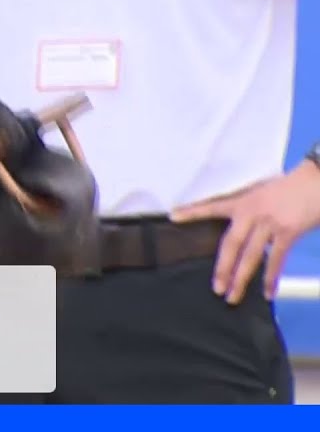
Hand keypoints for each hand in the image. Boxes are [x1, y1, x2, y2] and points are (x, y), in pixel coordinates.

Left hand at [170, 163, 319, 303]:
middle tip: (215, 288)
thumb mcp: (261, 193)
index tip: (173, 216)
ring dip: (241, 278)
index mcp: (242, 201)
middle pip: (231, 244)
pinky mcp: (287, 233)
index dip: (193, 211)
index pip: (212, 206)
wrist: (316, 182)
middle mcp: (251, 213)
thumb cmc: (289, 187)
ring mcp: (269, 224)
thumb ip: (249, 211)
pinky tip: (267, 293)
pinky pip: (277, 260)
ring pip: (251, 256)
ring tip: (232, 296)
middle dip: (222, 268)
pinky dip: (271, 278)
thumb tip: (242, 232)